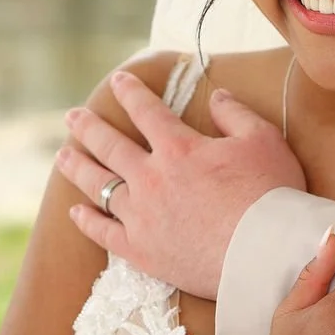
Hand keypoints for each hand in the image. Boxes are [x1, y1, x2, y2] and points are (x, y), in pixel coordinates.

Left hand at [57, 70, 305, 297]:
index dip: (131, 92)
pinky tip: (76, 211)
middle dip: (89, 126)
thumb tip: (218, 95)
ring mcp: (141, 216)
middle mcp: (151, 178)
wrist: (265, 254)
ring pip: (98, 185)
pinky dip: (87, 221)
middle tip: (73, 116)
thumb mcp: (264, 140)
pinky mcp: (141, 251)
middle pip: (110, 145)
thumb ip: (236, 114)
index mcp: (179, 148)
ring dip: (78, 167)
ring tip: (63, 156)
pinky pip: (103, 233)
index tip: (118, 80)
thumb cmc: (271, 195)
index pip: (146, 111)